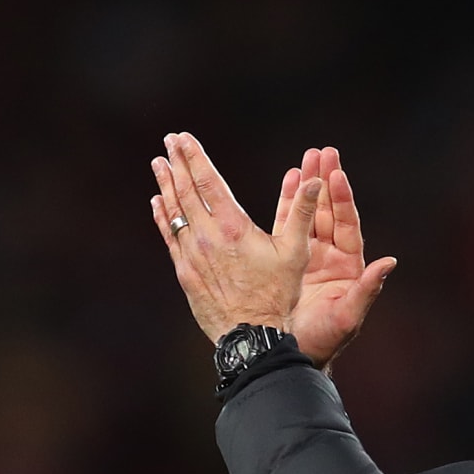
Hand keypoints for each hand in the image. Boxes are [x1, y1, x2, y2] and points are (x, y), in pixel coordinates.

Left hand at [151, 132, 317, 342]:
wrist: (251, 336)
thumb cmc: (277, 295)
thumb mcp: (295, 253)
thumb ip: (302, 214)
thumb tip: (315, 181)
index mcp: (233, 227)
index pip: (208, 182)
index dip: (195, 157)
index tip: (184, 138)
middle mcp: (207, 237)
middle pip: (187, 191)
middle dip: (177, 163)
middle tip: (169, 141)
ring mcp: (191, 255)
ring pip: (174, 212)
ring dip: (166, 185)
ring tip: (158, 164)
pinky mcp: (185, 273)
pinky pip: (169, 237)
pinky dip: (163, 217)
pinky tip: (158, 204)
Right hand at [275, 147, 396, 369]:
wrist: (293, 352)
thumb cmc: (325, 340)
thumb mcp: (349, 315)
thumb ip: (367, 289)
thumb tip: (390, 263)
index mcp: (349, 266)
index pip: (347, 224)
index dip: (343, 199)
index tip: (337, 174)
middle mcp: (331, 256)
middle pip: (330, 211)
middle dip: (326, 181)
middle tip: (322, 151)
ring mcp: (309, 256)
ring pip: (310, 213)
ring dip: (309, 186)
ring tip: (306, 158)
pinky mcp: (288, 259)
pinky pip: (289, 225)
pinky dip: (290, 203)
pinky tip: (289, 181)